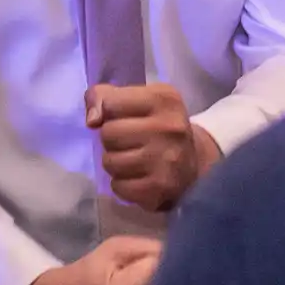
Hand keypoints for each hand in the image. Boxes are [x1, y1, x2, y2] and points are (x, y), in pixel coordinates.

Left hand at [86, 82, 220, 211]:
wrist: (193, 163)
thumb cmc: (156, 125)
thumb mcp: (137, 99)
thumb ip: (103, 97)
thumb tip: (92, 120)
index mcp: (164, 99)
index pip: (109, 102)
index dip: (109, 112)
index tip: (124, 118)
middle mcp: (170, 127)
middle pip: (108, 133)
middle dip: (111, 139)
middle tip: (131, 142)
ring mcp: (167, 160)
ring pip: (109, 162)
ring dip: (115, 163)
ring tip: (134, 160)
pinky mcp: (161, 188)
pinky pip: (118, 186)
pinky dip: (122, 184)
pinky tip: (139, 177)